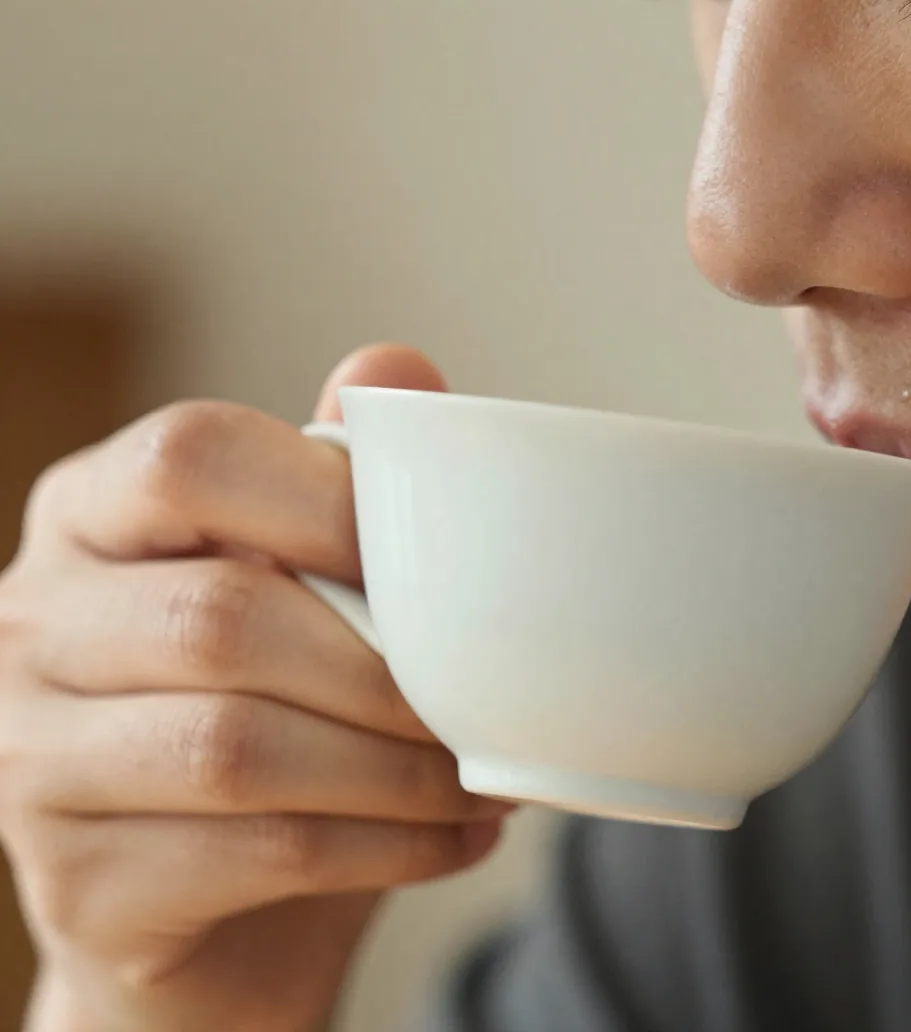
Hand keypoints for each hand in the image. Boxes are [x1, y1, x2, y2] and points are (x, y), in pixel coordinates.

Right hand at [0, 345, 509, 1031]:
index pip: (188, 457)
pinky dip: (388, 845)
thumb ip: (335, 477)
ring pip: (239, 749)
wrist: (210, 918)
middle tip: (487, 699)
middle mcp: (32, 626)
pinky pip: (259, 853)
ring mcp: (30, 764)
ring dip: (400, 765)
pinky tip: (457, 837)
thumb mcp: (303, 583)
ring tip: (482, 775)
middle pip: (223, 618)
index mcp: (91, 515)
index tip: (439, 557)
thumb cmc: (272, 712)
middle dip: (388, 666)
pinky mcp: (77, 886)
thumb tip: (399, 368)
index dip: (329, 497)